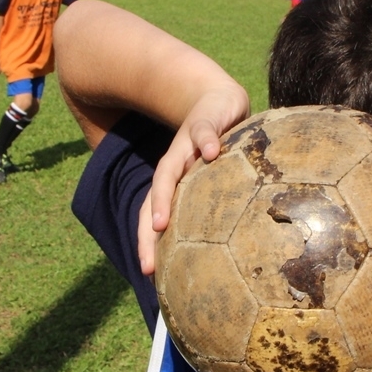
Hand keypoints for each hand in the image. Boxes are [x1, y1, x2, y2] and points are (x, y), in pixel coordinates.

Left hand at [136, 86, 250, 274]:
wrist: (218, 97)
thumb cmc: (218, 144)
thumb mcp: (213, 175)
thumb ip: (213, 204)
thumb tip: (224, 247)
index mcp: (176, 179)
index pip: (155, 213)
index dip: (149, 242)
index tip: (149, 274)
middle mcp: (176, 163)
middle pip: (155, 198)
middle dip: (147, 231)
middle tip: (148, 264)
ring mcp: (188, 142)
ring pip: (170, 167)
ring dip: (164, 194)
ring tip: (161, 222)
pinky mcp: (206, 120)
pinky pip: (204, 130)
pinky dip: (206, 140)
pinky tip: (212, 153)